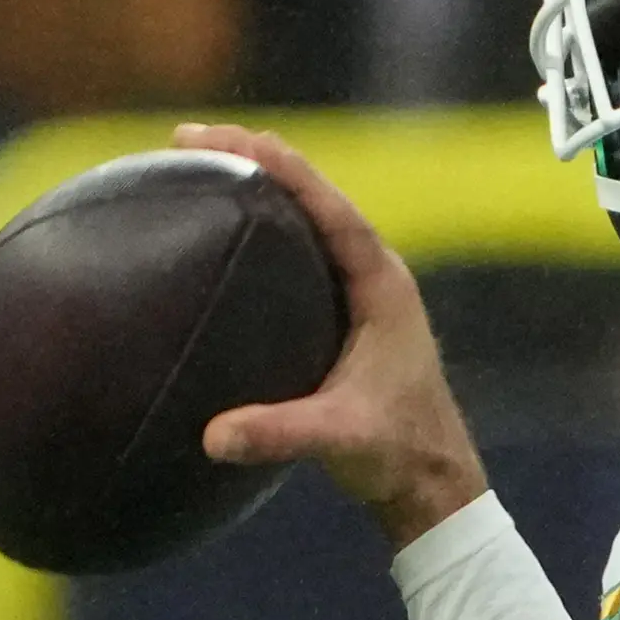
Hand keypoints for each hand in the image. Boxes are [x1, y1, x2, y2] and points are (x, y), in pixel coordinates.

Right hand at [187, 123, 492, 545]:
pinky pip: (298, 250)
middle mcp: (373, 274)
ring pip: (306, 218)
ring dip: (256, 187)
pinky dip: (261, 228)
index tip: (221, 139)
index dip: (277, 165)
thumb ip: (281, 434)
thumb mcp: (341, 440)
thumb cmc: (398, 453)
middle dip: (254, 159)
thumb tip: (212, 436)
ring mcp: (359, 290)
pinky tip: (218, 230)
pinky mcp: (343, 311)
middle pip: (312, 196)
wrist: (432, 481)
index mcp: (381, 284)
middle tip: (188, 138)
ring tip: (195, 163)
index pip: (327, 206)